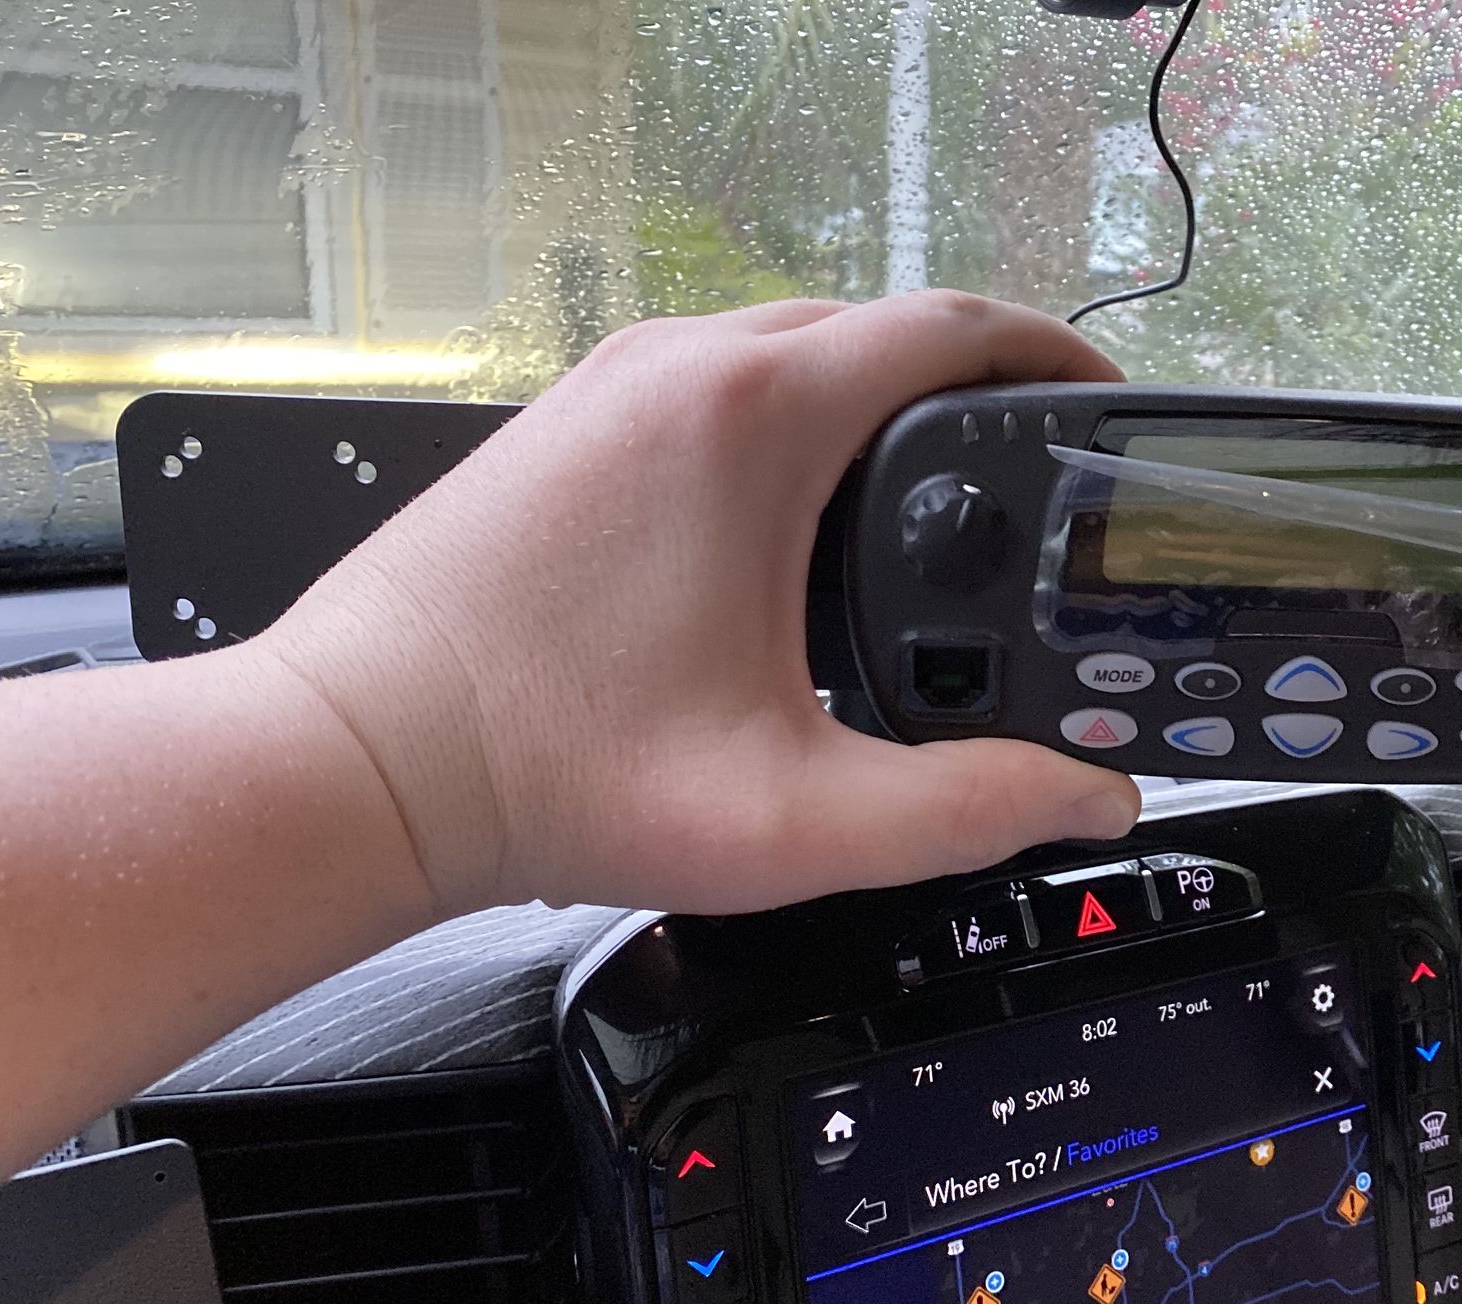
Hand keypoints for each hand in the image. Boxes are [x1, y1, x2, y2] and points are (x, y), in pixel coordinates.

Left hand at [257, 292, 1142, 915]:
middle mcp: (679, 369)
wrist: (360, 765)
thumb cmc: (541, 771)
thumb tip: (1086, 797)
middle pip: (879, 330)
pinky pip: (718, 385)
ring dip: (880, 407)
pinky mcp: (570, 424)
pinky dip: (794, 427)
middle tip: (1038, 470)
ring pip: (792, 351)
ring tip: (944, 500)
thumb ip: (968, 810)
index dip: (1055, 362)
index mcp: (753, 418)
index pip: (954, 330)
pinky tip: (814, 526)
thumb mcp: (796, 815)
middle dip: (976, 392)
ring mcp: (612, 387)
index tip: (1102, 409)